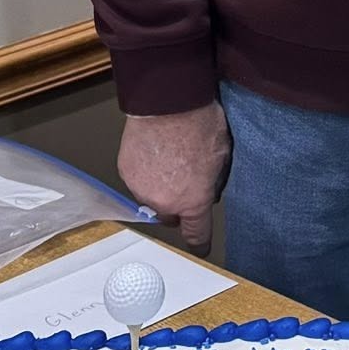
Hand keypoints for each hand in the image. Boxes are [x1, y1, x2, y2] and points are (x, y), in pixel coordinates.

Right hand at [118, 103, 230, 246]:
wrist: (167, 101)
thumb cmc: (199, 123)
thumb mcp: (222, 156)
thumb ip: (213, 182)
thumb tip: (208, 188)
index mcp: (193, 201)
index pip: (196, 235)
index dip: (200, 243)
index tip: (200, 248)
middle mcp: (165, 202)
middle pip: (170, 218)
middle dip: (178, 208)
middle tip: (185, 185)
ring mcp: (141, 188)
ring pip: (151, 200)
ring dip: (160, 189)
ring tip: (169, 163)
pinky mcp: (126, 172)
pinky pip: (137, 182)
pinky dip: (145, 173)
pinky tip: (155, 154)